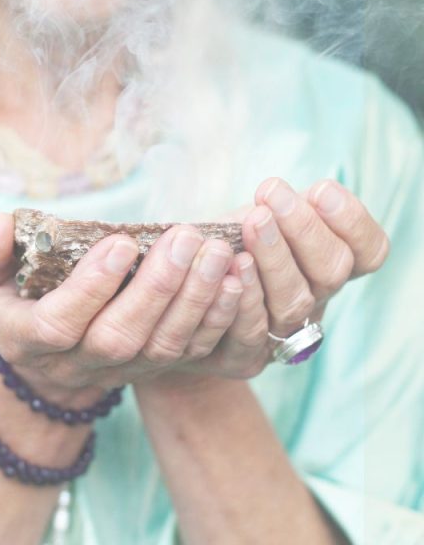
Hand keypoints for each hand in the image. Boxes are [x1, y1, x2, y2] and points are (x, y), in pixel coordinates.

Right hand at [0, 215, 242, 397]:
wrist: (47, 357)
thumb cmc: (17, 297)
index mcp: (30, 338)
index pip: (60, 323)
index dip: (92, 287)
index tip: (122, 242)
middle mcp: (79, 363)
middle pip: (122, 337)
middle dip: (157, 288)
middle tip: (185, 237)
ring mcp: (123, 370)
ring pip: (164, 347)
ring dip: (197, 300)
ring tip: (217, 251)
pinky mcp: (157, 366)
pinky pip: (194, 352)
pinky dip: (219, 318)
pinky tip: (236, 278)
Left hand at [145, 177, 389, 385]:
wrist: (179, 293)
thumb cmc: (227, 240)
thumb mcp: (261, 212)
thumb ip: (288, 205)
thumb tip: (316, 194)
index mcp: (328, 262)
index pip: (369, 250)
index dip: (351, 221)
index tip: (320, 190)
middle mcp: (315, 300)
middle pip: (332, 270)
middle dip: (302, 227)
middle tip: (270, 194)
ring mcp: (284, 334)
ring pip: (293, 300)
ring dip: (274, 257)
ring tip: (253, 221)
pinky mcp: (246, 358)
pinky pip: (250, 332)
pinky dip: (244, 296)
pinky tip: (231, 265)